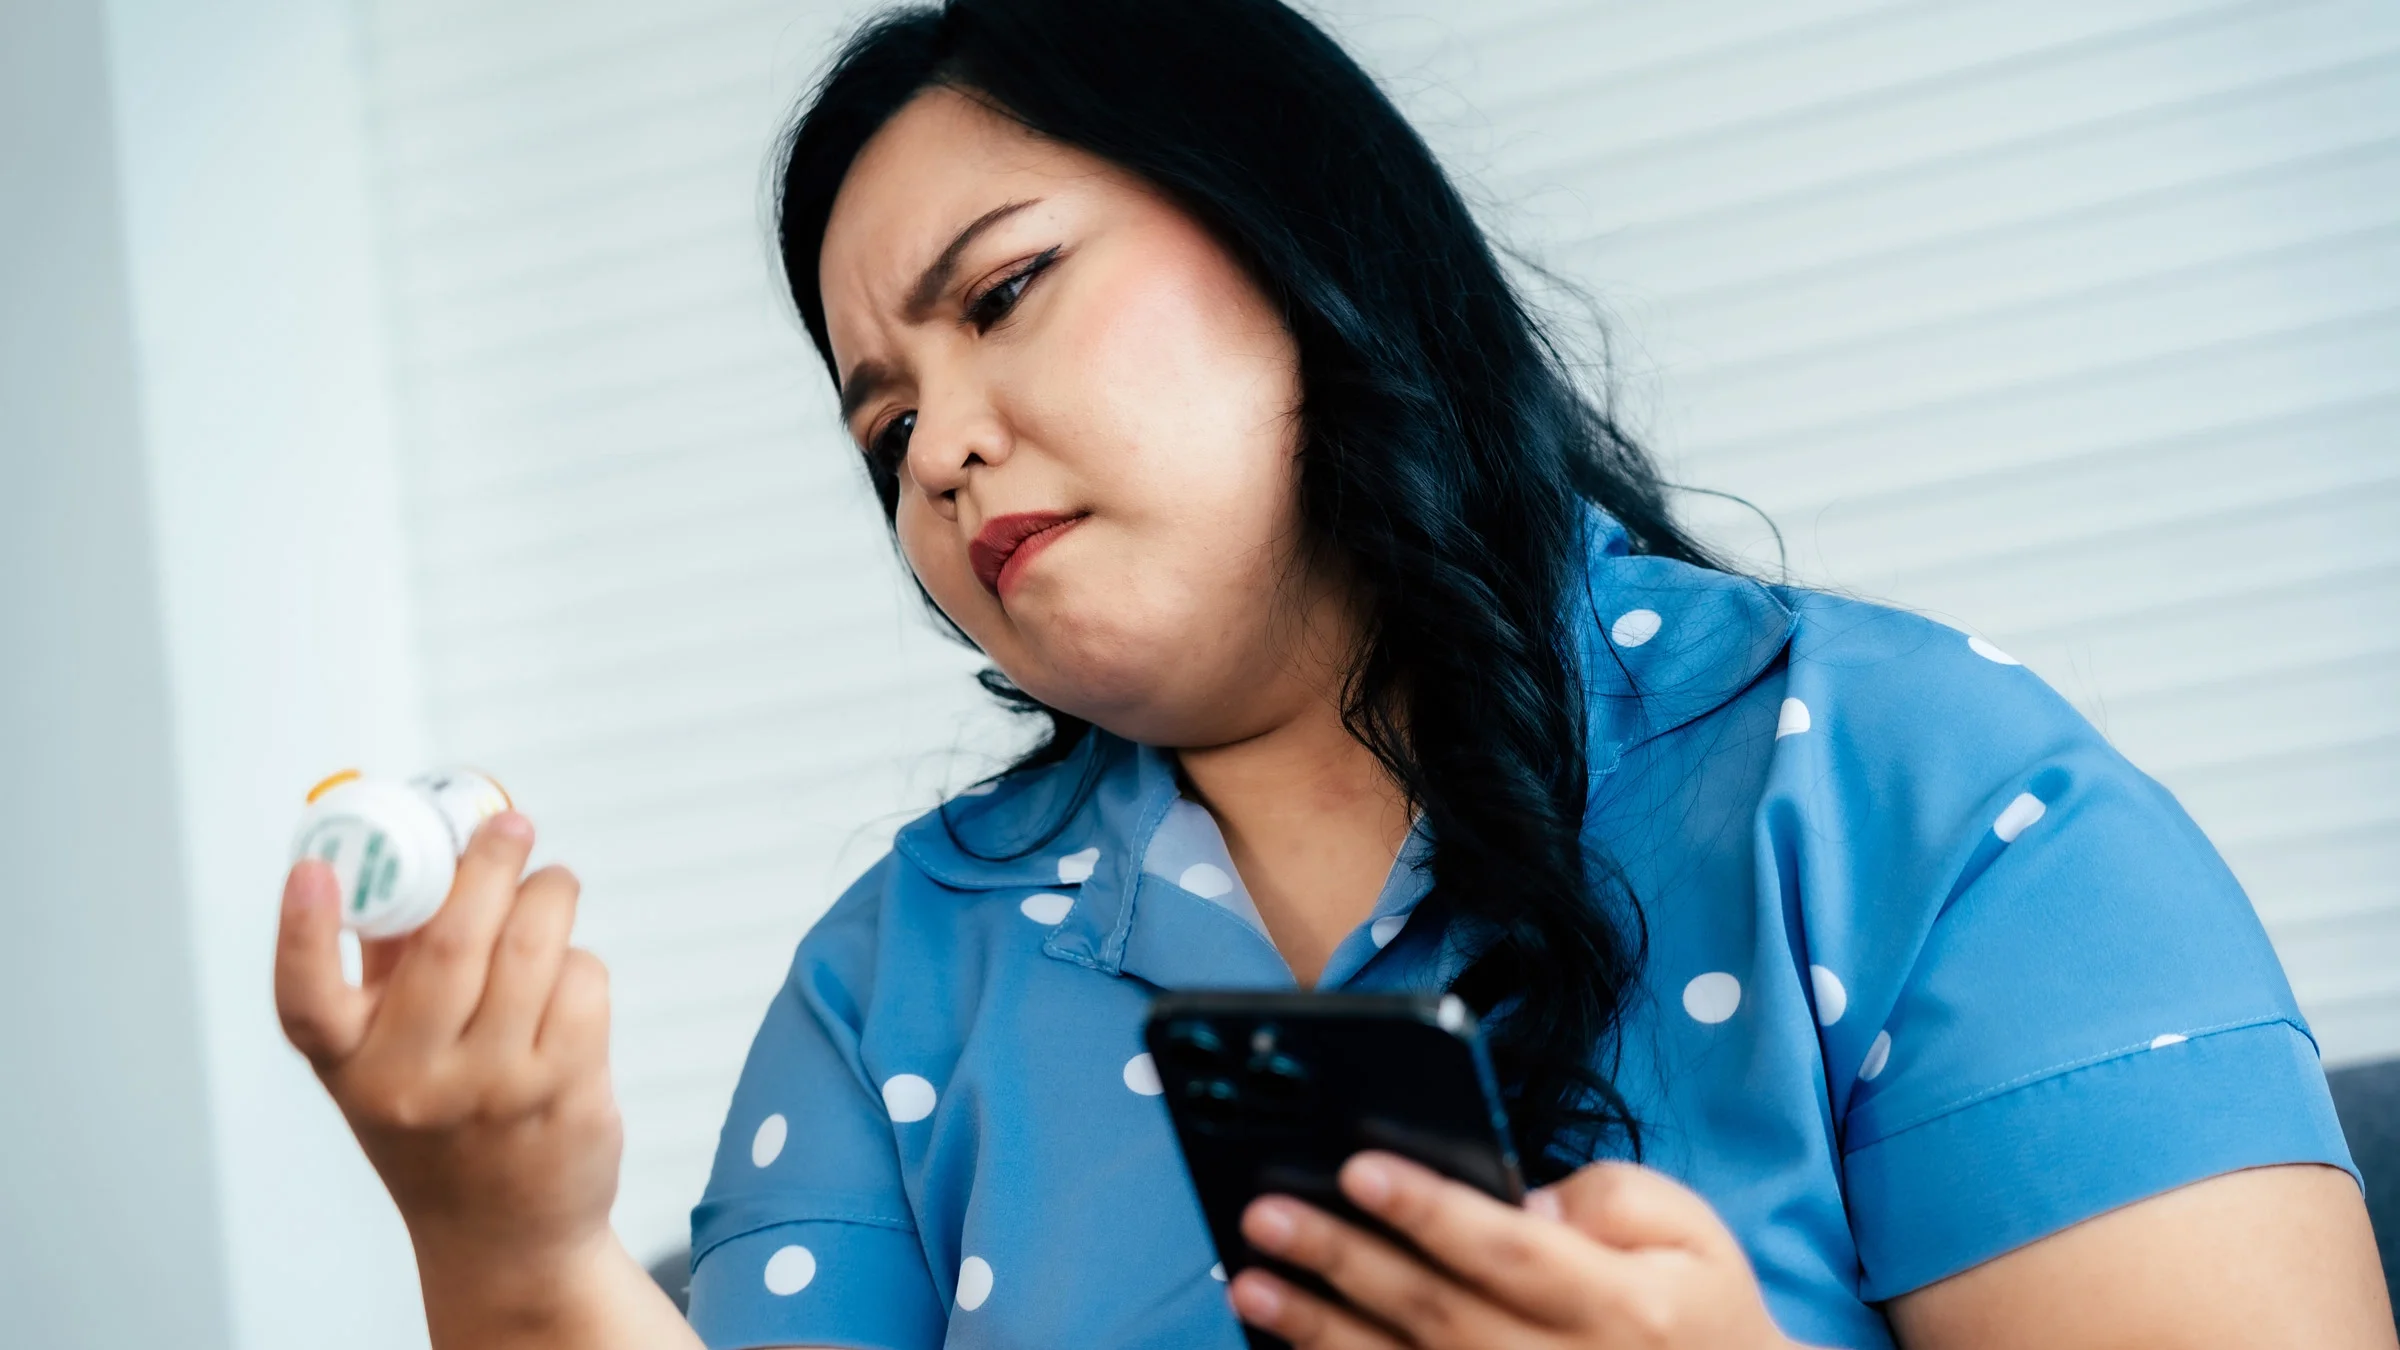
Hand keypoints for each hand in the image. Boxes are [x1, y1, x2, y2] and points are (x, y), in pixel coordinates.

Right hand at [273, 812, 621, 1314]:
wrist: (502, 1237)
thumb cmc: (440, 1126)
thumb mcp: (384, 1060)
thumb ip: (388, 968)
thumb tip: (421, 853)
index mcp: (352, 1065)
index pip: (307, 999)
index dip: (303, 929)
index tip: (312, 869)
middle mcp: (415, 1082)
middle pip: (454, 942)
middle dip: (490, 863)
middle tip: (510, 825)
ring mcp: (496, 1089)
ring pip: (535, 947)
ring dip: (550, 895)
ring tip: (550, 887)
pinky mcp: (567, 1093)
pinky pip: (585, 982)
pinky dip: (580, 961)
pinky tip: (567, 972)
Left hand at [1228, 1152, 1804, 1349]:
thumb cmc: (1697, 1308)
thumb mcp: (1691, 1232)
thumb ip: (1609, 1199)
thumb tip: (1515, 1199)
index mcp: (1621, 1307)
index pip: (1510, 1250)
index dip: (1431, 1210)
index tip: (1359, 1166)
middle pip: (1439, 1313)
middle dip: (1346, 1261)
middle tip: (1267, 1215)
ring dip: (1319, 1330)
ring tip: (1250, 1282)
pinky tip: (1289, 1348)